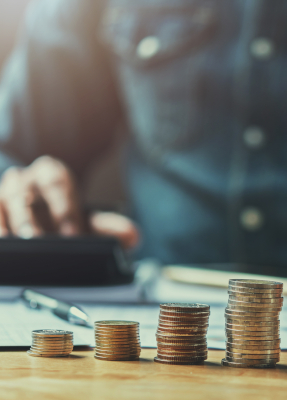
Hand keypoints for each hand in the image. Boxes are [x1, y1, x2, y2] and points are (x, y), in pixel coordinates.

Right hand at [0, 156, 138, 248]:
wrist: (37, 214)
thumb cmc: (63, 214)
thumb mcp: (86, 220)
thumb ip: (108, 227)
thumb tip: (133, 237)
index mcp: (52, 173)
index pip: (58, 184)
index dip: (65, 208)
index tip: (72, 233)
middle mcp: (24, 179)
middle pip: (25, 194)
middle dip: (31, 219)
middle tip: (38, 240)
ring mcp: (2, 193)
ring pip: (2, 204)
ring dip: (8, 225)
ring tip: (15, 244)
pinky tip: (3, 245)